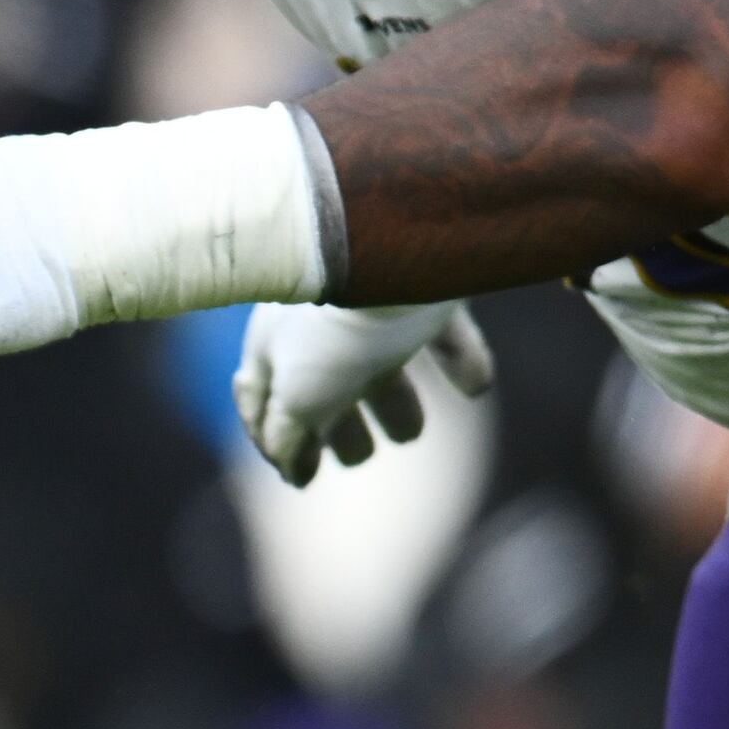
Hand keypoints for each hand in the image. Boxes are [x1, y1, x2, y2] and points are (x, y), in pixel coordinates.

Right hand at [236, 299, 492, 483]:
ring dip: (394, 400)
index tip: (298, 475)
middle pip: (321, 382)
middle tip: (359, 457)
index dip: (272, 440)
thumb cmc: (335, 330)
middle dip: (337, 424)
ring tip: (414, 431)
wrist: (397, 253)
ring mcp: (371, 303)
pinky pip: (441, 330)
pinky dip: (458, 360)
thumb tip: (289, 469)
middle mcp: (315, 323)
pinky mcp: (425, 289)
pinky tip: (472, 387)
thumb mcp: (299, 398)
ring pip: (377, 357)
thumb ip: (288, 437)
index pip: (257, 400)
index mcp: (272, 345)